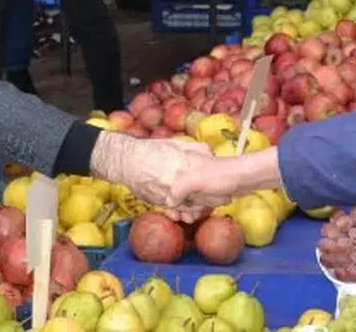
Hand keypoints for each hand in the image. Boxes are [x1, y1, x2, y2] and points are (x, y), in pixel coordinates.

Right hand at [90, 134, 219, 216]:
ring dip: (200, 208)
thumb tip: (211, 153)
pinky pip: (178, 209)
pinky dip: (185, 211)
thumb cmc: (151, 150)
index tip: (229, 187)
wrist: (127, 162)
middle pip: (203, 195)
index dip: (219, 185)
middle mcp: (179, 180)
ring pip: (191, 206)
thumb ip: (195, 149)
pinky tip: (189, 210)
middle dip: (214, 199)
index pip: (208, 178)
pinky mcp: (162, 201)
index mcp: (185, 164)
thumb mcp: (175, 144)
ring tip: (206, 206)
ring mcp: (170, 193)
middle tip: (224, 199)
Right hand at [169, 148, 282, 210]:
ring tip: (190, 217)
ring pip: (186, 199)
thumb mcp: (195, 181)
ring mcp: (198, 181)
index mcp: (182, 164)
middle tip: (179, 217)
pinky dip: (196, 209)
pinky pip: (196, 201)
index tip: (170, 211)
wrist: (245, 177)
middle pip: (176, 193)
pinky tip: (197, 214)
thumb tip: (168, 203)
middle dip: (177, 207)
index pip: (166, 183)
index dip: (167, 198)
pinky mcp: (207, 189)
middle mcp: (188, 171)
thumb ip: (178, 190)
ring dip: (187, 210)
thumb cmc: (220, 175)